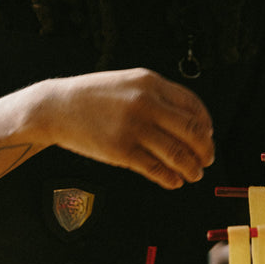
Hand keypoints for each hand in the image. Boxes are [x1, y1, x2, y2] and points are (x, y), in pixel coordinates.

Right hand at [38, 68, 214, 188]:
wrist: (56, 107)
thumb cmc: (94, 97)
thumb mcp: (128, 83)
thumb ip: (158, 96)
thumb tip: (191, 120)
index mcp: (150, 82)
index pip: (193, 105)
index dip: (206, 124)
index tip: (208, 136)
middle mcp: (145, 102)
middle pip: (192, 131)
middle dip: (205, 150)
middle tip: (207, 160)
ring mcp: (133, 127)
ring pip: (178, 153)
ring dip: (192, 168)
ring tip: (194, 174)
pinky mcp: (121, 150)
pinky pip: (156, 169)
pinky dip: (170, 178)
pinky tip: (173, 181)